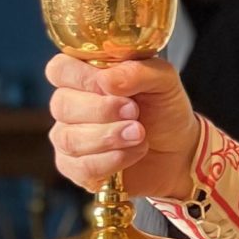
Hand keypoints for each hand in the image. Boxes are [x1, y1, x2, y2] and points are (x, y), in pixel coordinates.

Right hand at [46, 54, 197, 198]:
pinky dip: (112, 160)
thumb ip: (136, 71)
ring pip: (69, 139)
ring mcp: (68, 138)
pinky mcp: (76, 169)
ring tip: (139, 133)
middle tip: (134, 112)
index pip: (59, 69)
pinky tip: (134, 152)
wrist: (179, 150)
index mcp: (84, 77)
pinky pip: (82, 167)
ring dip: (109, 136)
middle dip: (101, 110)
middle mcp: (70, 106)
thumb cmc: (164, 110)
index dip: (80, 77)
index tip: (110, 86)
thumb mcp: (163, 81)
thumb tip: (105, 79)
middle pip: (61, 105)